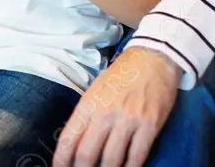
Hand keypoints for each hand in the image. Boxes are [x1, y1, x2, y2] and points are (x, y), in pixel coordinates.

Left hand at [53, 47, 181, 166]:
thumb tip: (78, 142)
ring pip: (112, 160)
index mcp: (89, 103)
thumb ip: (87, 114)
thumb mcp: (96, 89)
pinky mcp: (149, 126)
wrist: (153, 58)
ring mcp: (128, 120)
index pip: (69, 138)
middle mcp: (105, 113)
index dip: (61, 159)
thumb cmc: (123, 74)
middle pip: (87, 154)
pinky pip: (137, 157)